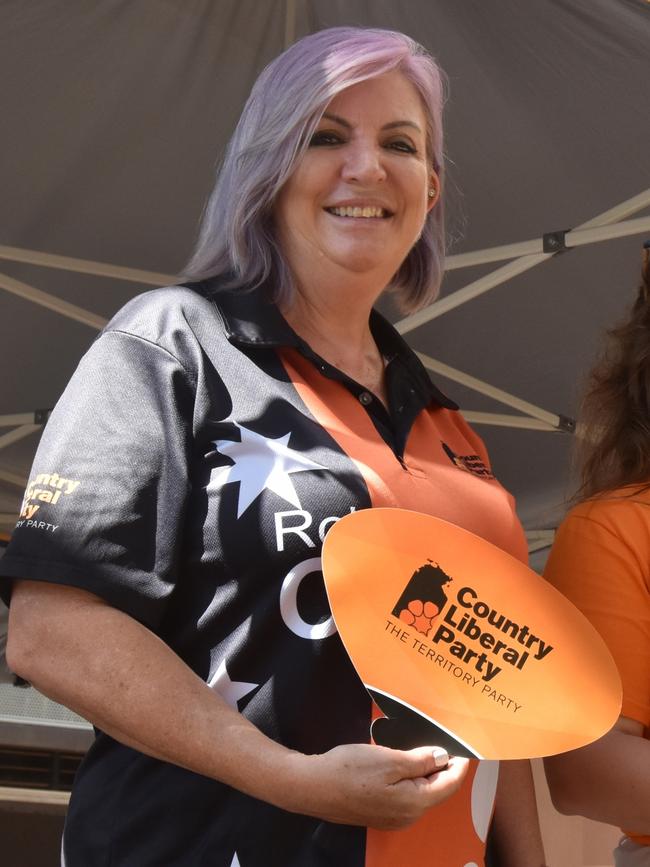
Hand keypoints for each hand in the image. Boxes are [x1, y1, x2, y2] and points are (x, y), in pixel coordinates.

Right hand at [282, 743, 468, 829]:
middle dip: (443, 767)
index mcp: (414, 803)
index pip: (449, 785)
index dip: (459, 765)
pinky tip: (403, 764)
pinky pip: (406, 796)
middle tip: (445, 743)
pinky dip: (412, 779)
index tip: (464, 748)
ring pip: (421, 793)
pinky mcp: (381, 813)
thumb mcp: (389, 759)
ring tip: (424, 750)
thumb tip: (443, 758)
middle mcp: (408, 816)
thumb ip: (420, 760)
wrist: (313, 787)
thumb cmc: (349, 771)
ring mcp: (394, 818)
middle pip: (436, 790)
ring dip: (426, 773)